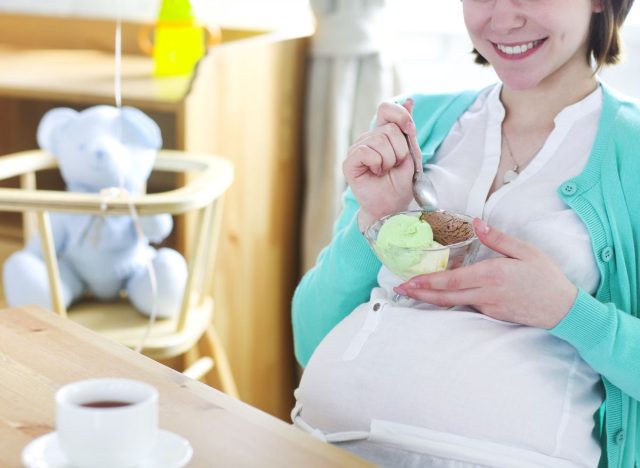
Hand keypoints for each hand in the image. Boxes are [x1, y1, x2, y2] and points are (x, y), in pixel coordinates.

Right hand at [343, 99, 421, 230]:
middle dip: (400, 150)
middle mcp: (367, 138)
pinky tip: (375, 173)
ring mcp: (357, 149)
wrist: (392, 206)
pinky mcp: (349, 162)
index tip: (411, 130)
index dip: (400, 115)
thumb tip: (408, 100)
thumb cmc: (400, 183)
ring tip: (385, 171)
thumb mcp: (410, 153)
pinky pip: (366, 152)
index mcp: (381, 133)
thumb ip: (408, 129)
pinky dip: (377, 163)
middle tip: (395, 166)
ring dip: (390, 160)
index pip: (386, 108)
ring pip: (379, 140)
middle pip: (388, 129)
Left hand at [394, 219, 577, 328]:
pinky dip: (450, 301)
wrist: (563, 309)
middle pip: (445, 296)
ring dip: (431, 297)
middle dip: (420, 292)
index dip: (428, 281)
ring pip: (453, 303)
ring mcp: (488, 307)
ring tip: (413, 291)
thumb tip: (477, 223)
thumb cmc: (546, 277)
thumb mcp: (525, 251)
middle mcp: (486, 293)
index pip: (452, 280)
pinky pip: (466, 306)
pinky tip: (439, 296)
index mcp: (492, 274)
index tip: (409, 280)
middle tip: (400, 288)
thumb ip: (498, 238)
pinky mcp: (492, 315)